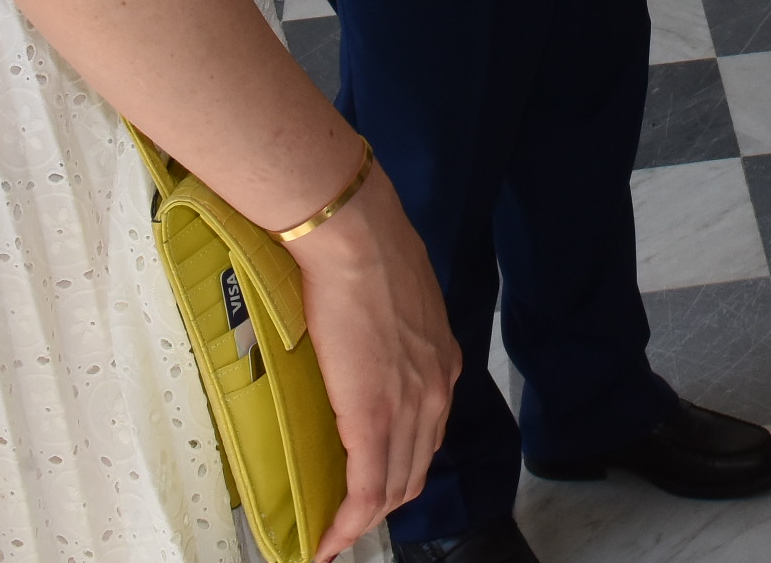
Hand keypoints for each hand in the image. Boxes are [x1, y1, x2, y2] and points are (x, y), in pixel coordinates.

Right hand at [290, 161, 459, 554]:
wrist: (355, 238)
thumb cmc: (366, 250)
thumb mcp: (399, 294)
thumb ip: (393, 325)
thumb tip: (366, 326)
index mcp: (442, 362)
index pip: (428, 435)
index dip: (401, 468)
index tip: (375, 485)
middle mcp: (437, 390)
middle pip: (415, 469)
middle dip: (384, 503)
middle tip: (350, 518)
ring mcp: (410, 407)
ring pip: (394, 486)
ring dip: (365, 517)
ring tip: (335, 532)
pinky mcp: (374, 419)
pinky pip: (366, 488)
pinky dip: (347, 522)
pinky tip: (328, 540)